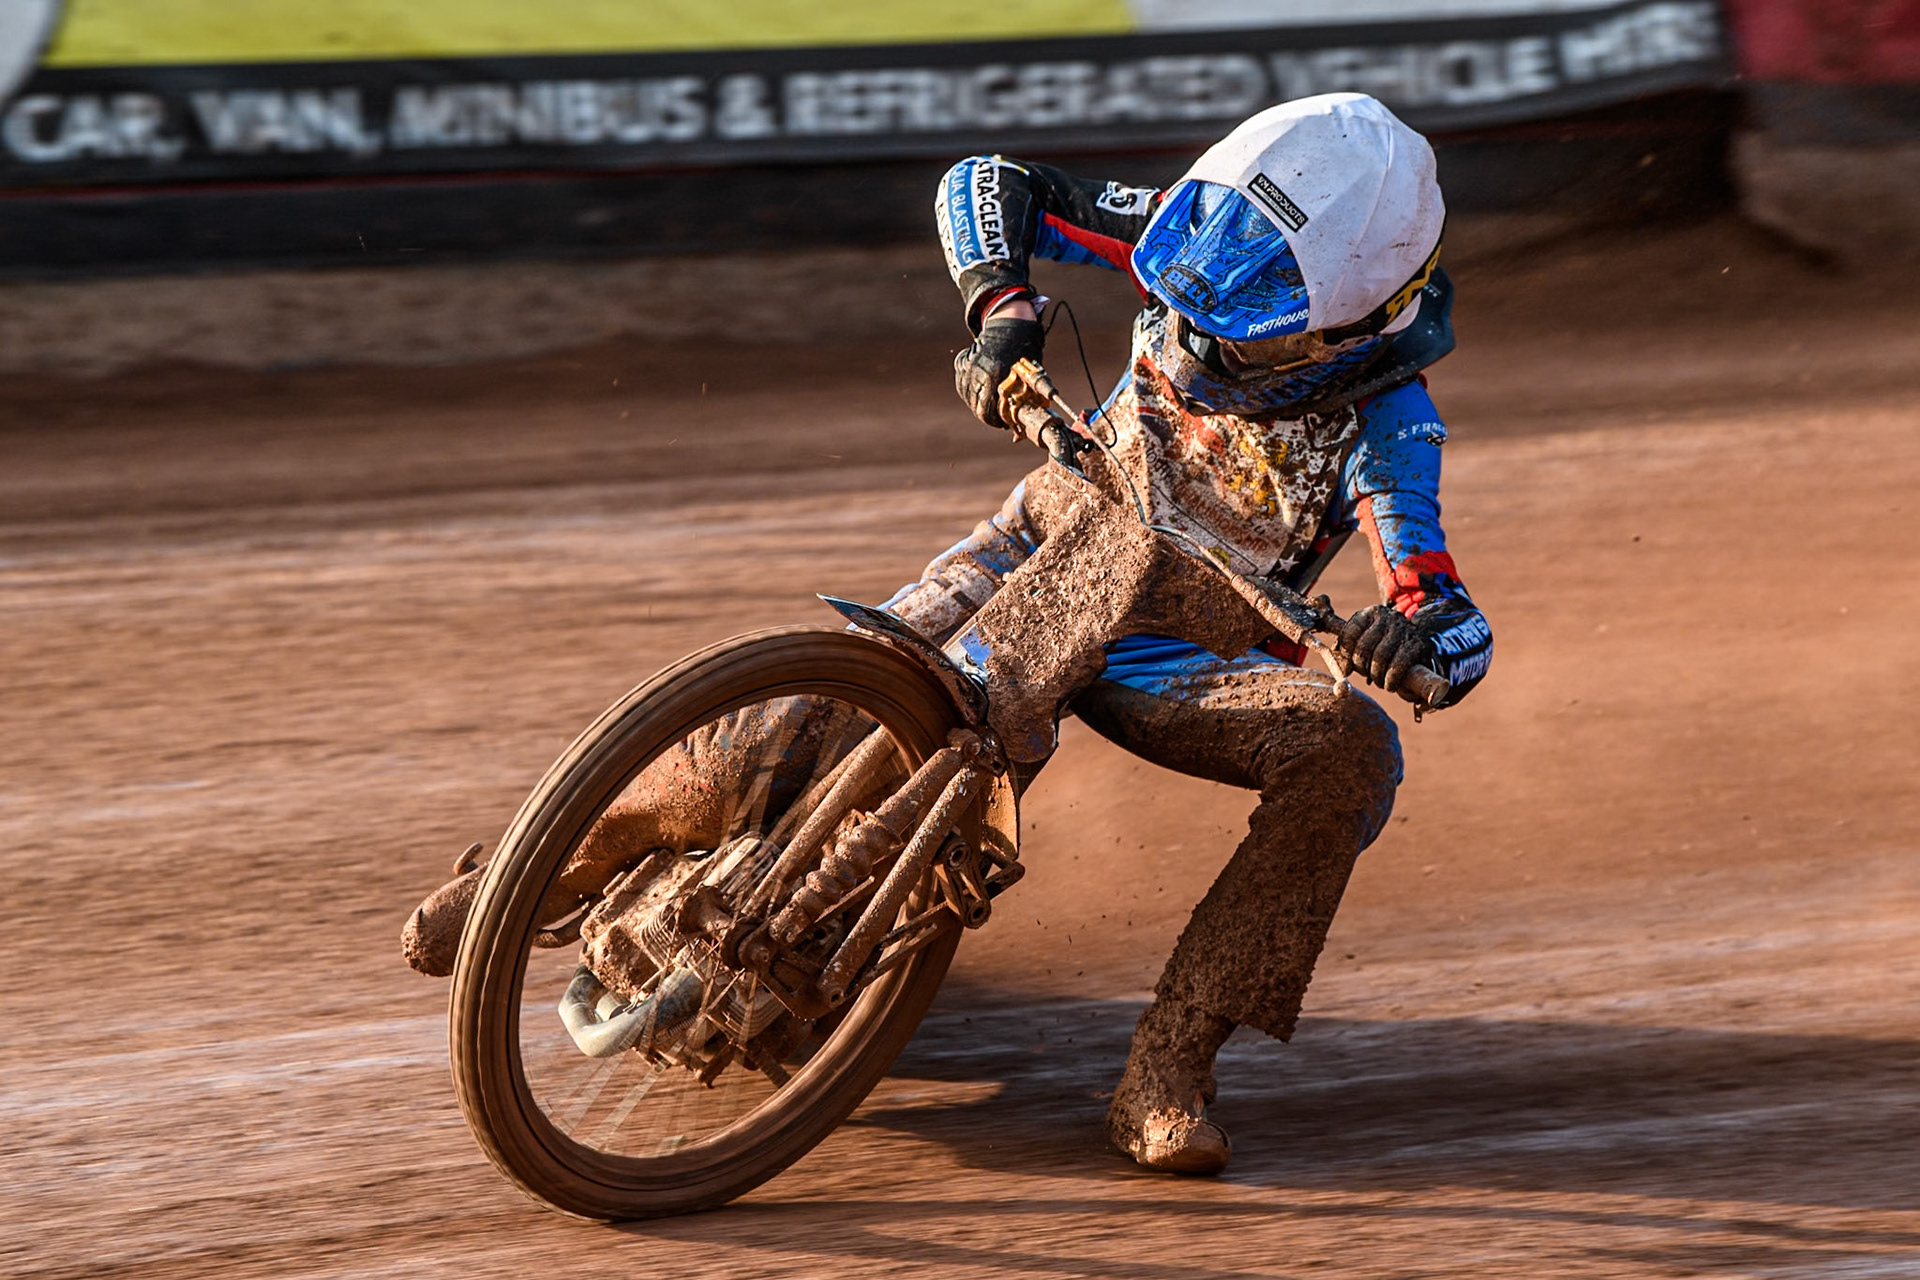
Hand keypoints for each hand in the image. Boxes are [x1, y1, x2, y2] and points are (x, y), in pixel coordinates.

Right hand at [953, 315, 1044, 429]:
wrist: (1010, 325)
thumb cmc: (1025, 353)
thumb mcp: (1029, 377)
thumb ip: (1022, 400)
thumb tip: (1019, 429)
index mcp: (994, 377)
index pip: (988, 412)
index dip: (996, 422)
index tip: (1004, 424)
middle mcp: (977, 373)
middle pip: (976, 407)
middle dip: (988, 415)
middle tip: (999, 416)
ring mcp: (967, 367)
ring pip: (968, 397)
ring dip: (979, 403)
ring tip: (992, 402)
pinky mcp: (962, 363)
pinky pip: (962, 385)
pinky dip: (971, 390)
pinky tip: (982, 388)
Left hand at [1332, 604, 1433, 694]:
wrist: (1419, 649)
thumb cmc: (1386, 648)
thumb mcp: (1367, 642)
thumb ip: (1350, 650)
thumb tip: (1344, 669)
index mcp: (1372, 613)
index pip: (1349, 633)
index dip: (1346, 654)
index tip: (1349, 666)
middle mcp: (1389, 617)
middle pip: (1364, 647)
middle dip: (1362, 667)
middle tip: (1366, 674)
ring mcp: (1405, 629)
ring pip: (1380, 658)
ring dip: (1376, 676)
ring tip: (1378, 681)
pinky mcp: (1419, 645)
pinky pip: (1398, 667)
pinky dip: (1390, 680)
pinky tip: (1389, 685)